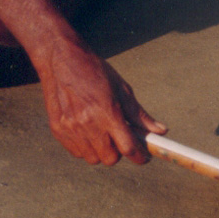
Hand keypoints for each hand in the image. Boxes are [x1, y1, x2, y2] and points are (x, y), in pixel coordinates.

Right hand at [38, 40, 166, 165]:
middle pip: (110, 158)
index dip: (139, 156)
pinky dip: (85, 147)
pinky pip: (76, 152)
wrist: (61, 58)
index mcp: (107, 111)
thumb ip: (139, 114)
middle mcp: (88, 123)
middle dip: (119, 152)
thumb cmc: (94, 70)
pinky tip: (88, 131)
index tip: (144, 156)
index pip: (127, 147)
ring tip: (103, 132)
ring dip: (101, 151)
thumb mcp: (121, 88)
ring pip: (92, 158)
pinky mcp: (58, 130)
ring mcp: (71, 128)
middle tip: (120, 138)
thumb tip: (160, 130)